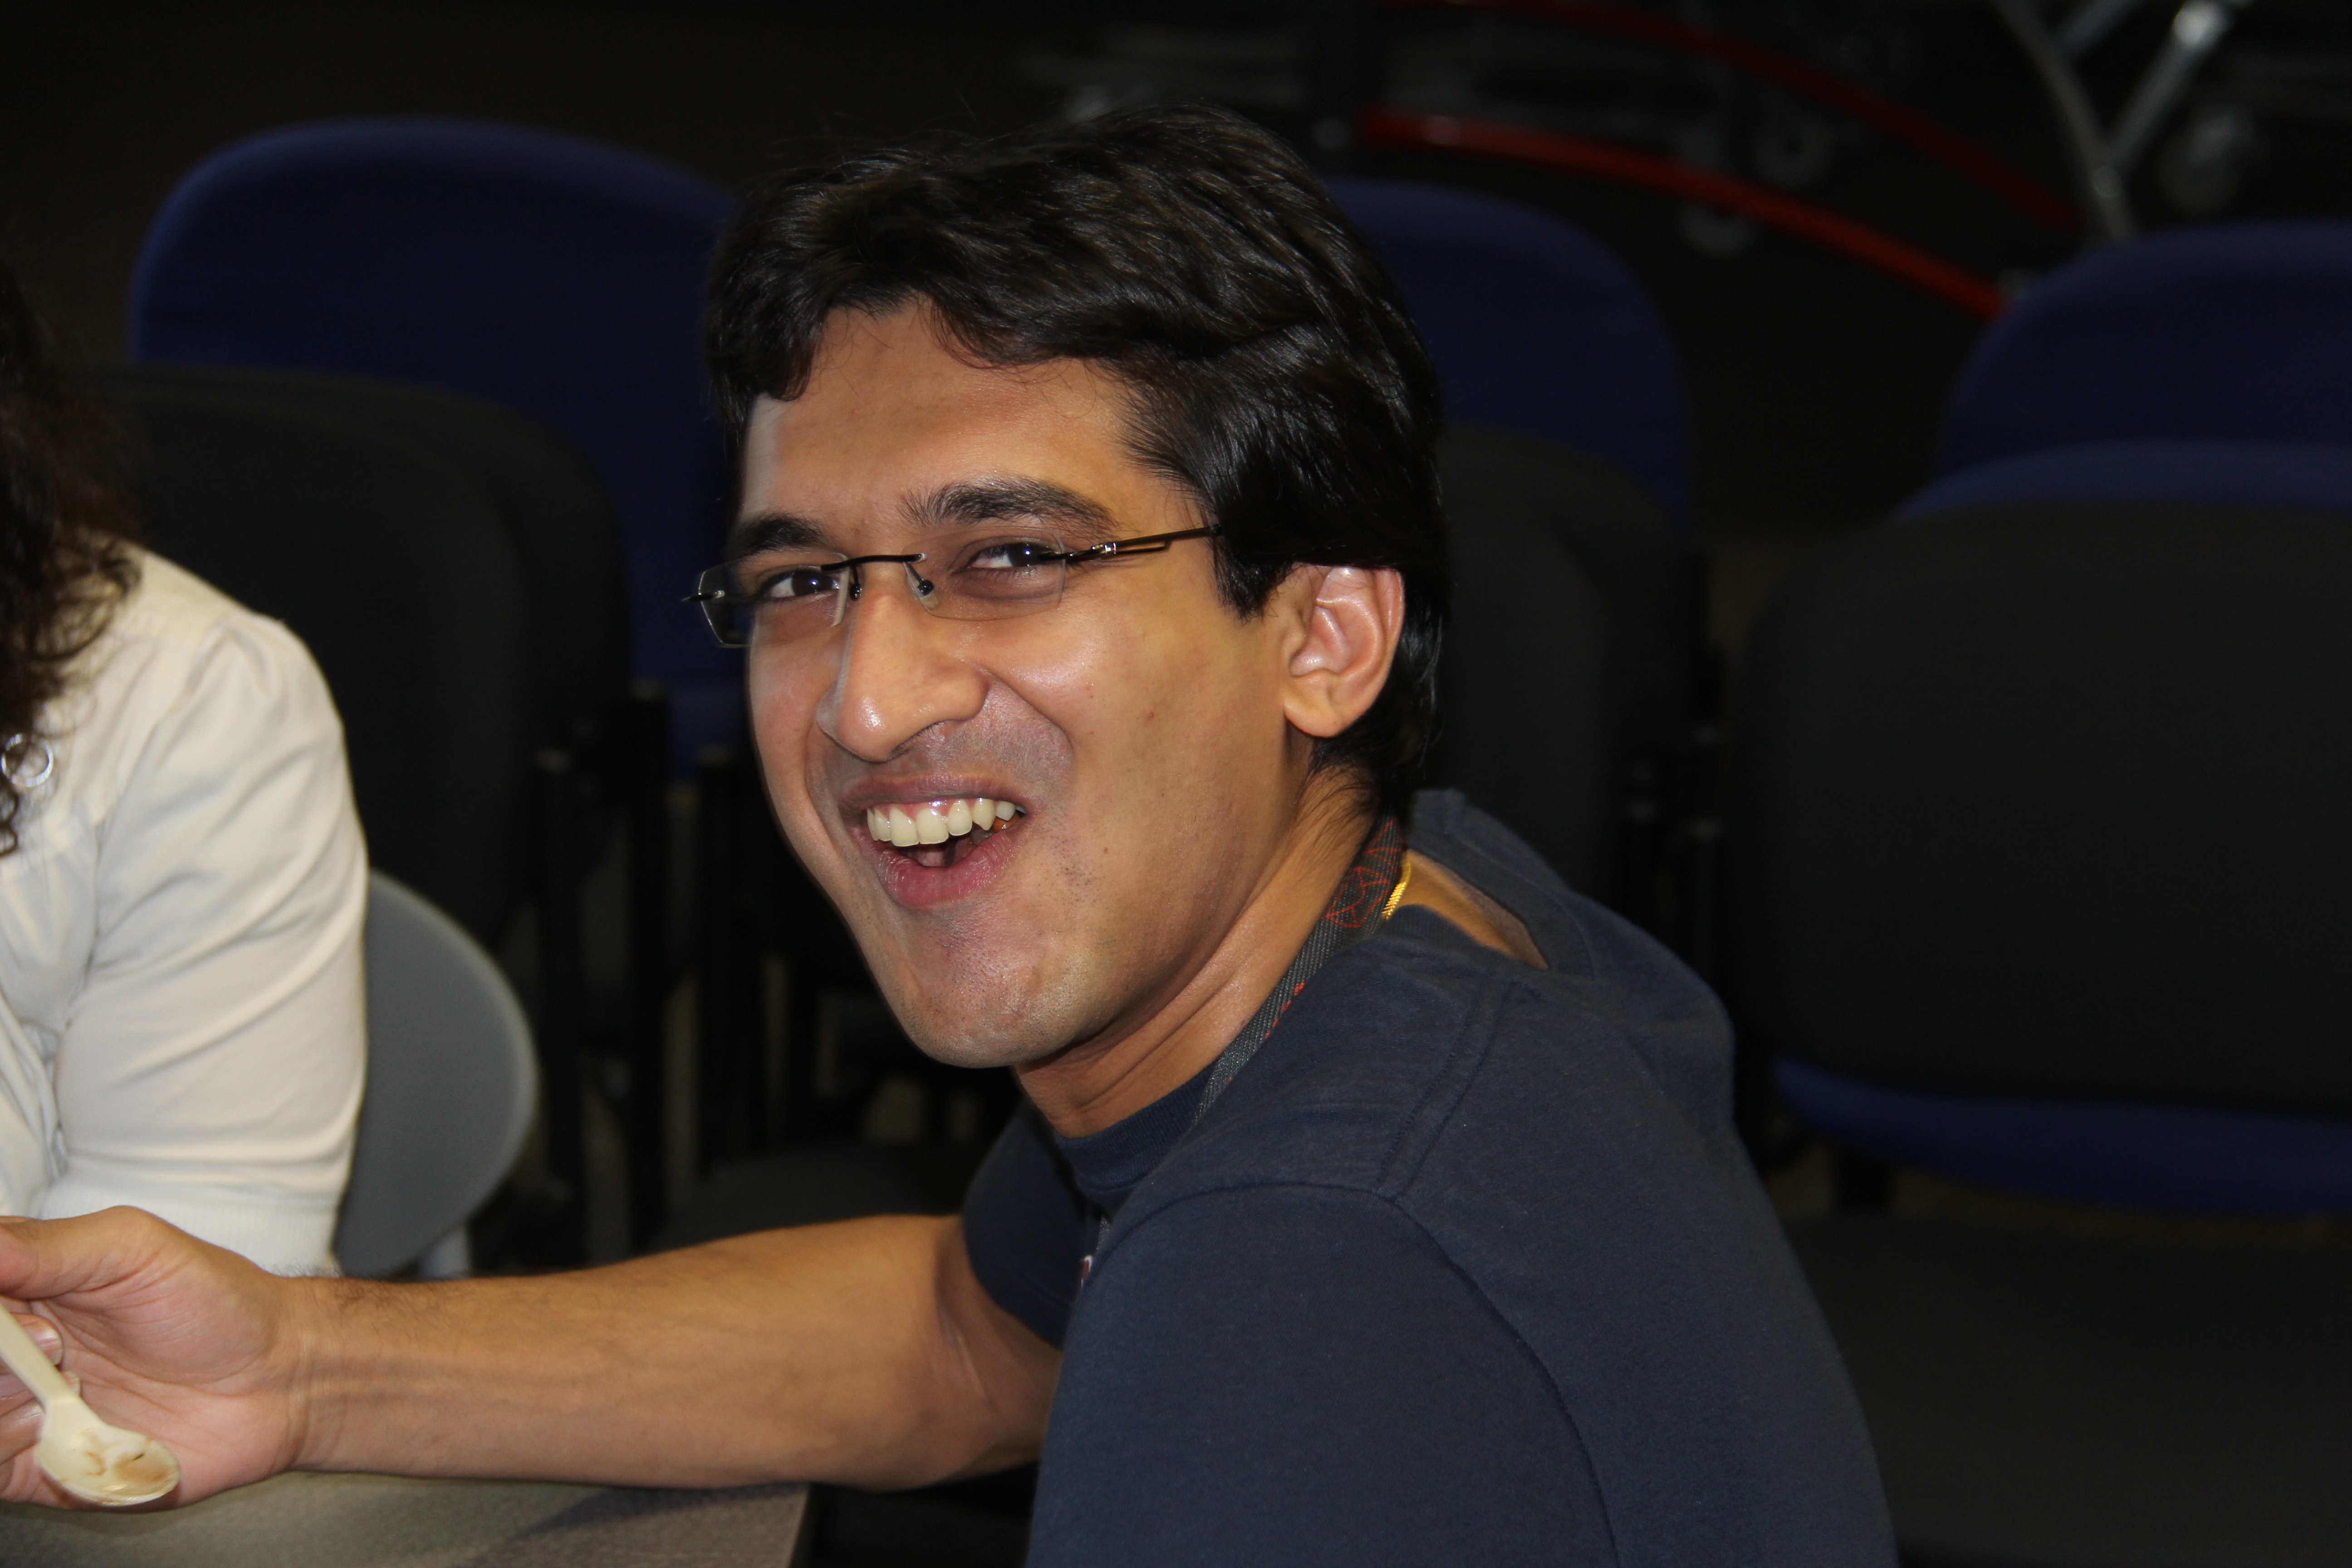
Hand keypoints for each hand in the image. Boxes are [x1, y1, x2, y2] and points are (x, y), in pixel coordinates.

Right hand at [0, 1208, 308, 1506]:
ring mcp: (17, 1407)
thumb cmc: (215, 1301)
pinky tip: (62, 1425)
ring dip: (0, 1400)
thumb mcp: (133, 1248)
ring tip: (69, 1383)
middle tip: (53, 1344)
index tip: (15, 1308)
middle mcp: (11, 1347)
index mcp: (21, 1284)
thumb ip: (45, 1247)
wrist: (273, 1381)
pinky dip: (6, 1445)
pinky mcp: (34, 1464)